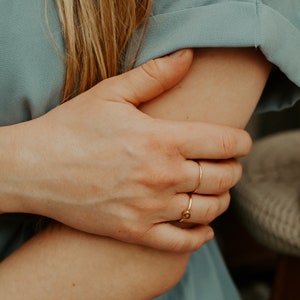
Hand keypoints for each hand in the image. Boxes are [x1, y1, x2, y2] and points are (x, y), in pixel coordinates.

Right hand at [4, 49, 250, 251]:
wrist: (35, 168)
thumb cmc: (71, 128)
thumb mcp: (111, 93)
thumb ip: (155, 75)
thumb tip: (188, 56)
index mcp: (161, 139)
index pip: (225, 142)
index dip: (242, 142)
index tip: (241, 142)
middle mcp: (162, 176)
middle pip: (223, 178)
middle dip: (234, 171)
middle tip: (228, 165)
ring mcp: (149, 208)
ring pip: (209, 210)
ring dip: (221, 200)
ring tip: (216, 192)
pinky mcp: (134, 231)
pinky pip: (181, 242)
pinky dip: (200, 237)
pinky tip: (203, 228)